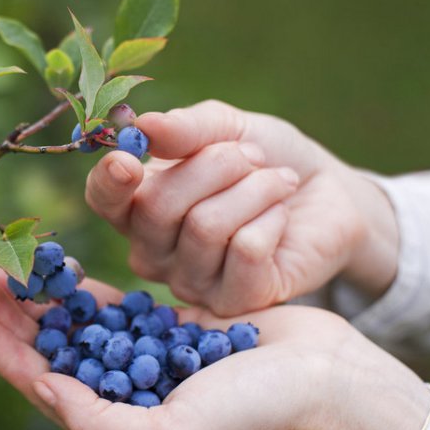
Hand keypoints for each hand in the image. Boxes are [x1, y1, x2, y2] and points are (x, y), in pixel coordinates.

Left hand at [0, 267, 428, 429]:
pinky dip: (88, 291)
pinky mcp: (172, 329)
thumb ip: (100, 422)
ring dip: (45, 299)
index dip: (6, 356)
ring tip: (12, 267)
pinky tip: (63, 270)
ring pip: (81, 327)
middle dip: (17, 319)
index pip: (47, 390)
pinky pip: (118, 308)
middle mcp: (129, 397)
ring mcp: (149, 361)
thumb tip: (44, 391)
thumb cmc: (255, 417)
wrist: (327, 383)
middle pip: (56, 353)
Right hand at [85, 100, 398, 313]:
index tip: (129, 160)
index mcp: (138, 205)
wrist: (326, 193)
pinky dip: (272, 219)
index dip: (109, 183)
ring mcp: (190, 283)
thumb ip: (185, 129)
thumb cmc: (264, 159)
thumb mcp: (227, 128)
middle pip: (158, 207)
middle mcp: (154, 251)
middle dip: (215, 166)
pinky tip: (281, 217)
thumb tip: (144, 126)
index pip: (103, 200)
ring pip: (205, 227)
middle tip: (253, 157)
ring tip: (277, 181)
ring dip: (254, 189)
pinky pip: (245, 251)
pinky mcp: (234, 302)